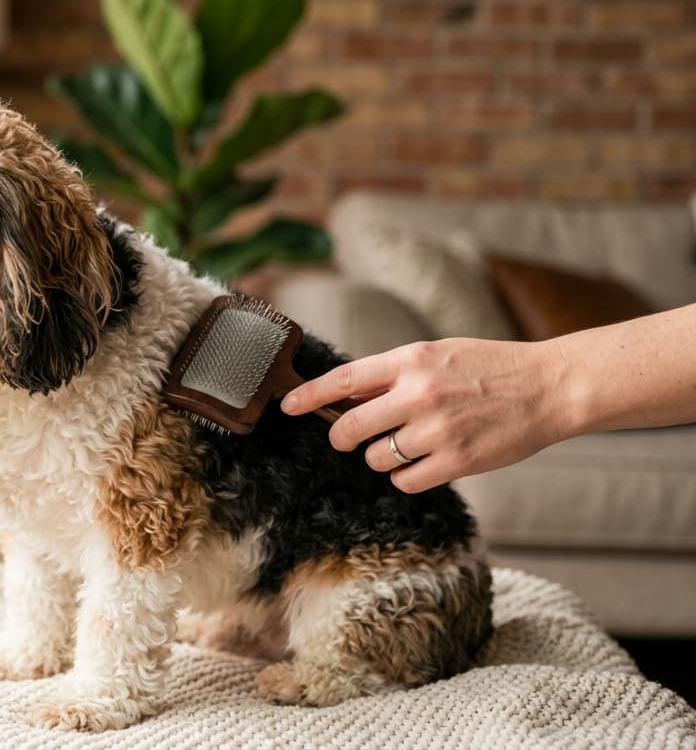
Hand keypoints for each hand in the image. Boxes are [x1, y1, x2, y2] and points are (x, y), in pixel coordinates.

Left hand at [281, 338, 575, 492]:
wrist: (549, 388)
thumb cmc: (490, 368)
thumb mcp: (437, 355)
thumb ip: (392, 374)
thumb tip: (346, 395)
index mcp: (411, 361)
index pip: (343, 380)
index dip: (309, 396)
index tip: (287, 405)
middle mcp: (418, 394)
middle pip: (349, 428)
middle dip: (344, 436)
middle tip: (351, 437)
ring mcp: (437, 430)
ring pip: (376, 458)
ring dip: (382, 456)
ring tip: (408, 443)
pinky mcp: (457, 461)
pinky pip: (404, 480)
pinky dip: (406, 475)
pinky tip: (425, 461)